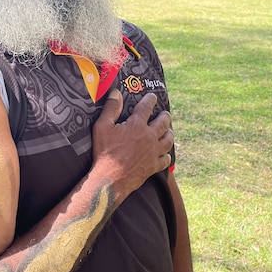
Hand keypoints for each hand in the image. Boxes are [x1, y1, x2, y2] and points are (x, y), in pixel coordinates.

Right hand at [91, 89, 173, 203]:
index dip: (150, 100)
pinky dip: (166, 155)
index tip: (153, 96)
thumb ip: (111, 108)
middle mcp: (149, 137)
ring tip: (169, 131)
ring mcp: (153, 152)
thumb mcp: (102, 127)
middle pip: (163, 123)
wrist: (110, 179)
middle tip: (165, 114)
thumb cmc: (105, 152)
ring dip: (169, 134)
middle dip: (165, 116)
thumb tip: (115, 93)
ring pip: (168, 140)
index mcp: (137, 125)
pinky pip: (165, 159)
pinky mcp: (153, 166)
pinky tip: (165, 154)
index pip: (146, 107)